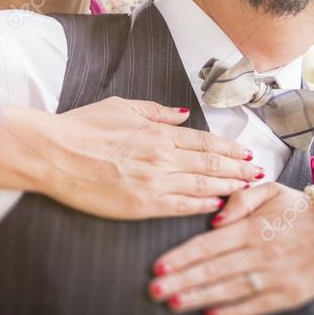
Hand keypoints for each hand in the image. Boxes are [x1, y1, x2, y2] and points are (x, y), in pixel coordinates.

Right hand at [0, 96, 260, 219]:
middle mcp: (162, 158)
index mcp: (158, 133)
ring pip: (202, 188)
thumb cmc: (82, 127)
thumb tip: (182, 115)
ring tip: (248, 190)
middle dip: (238, 170)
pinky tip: (217, 207)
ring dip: (228, 188)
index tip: (245, 154)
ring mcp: (154, 184)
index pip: (205, 143)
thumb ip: (156, 112)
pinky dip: (202, 207)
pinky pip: (180, 207)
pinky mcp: (141, 205)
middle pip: (211, 166)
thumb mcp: (121, 107)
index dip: (229, 150)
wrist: (54, 153)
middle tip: (259, 174)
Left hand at [146, 180, 313, 314]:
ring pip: (230, 290)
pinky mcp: (289, 295)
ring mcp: (275, 276)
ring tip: (174, 304)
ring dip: (200, 298)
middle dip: (181, 281)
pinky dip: (233, 313)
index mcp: (252, 227)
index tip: (159, 266)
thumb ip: (240, 198)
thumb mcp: (269, 190)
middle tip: (155, 290)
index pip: (209, 245)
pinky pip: (256, 306)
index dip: (181, 256)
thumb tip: (215, 219)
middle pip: (213, 269)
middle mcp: (261, 253)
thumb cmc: (297, 208)